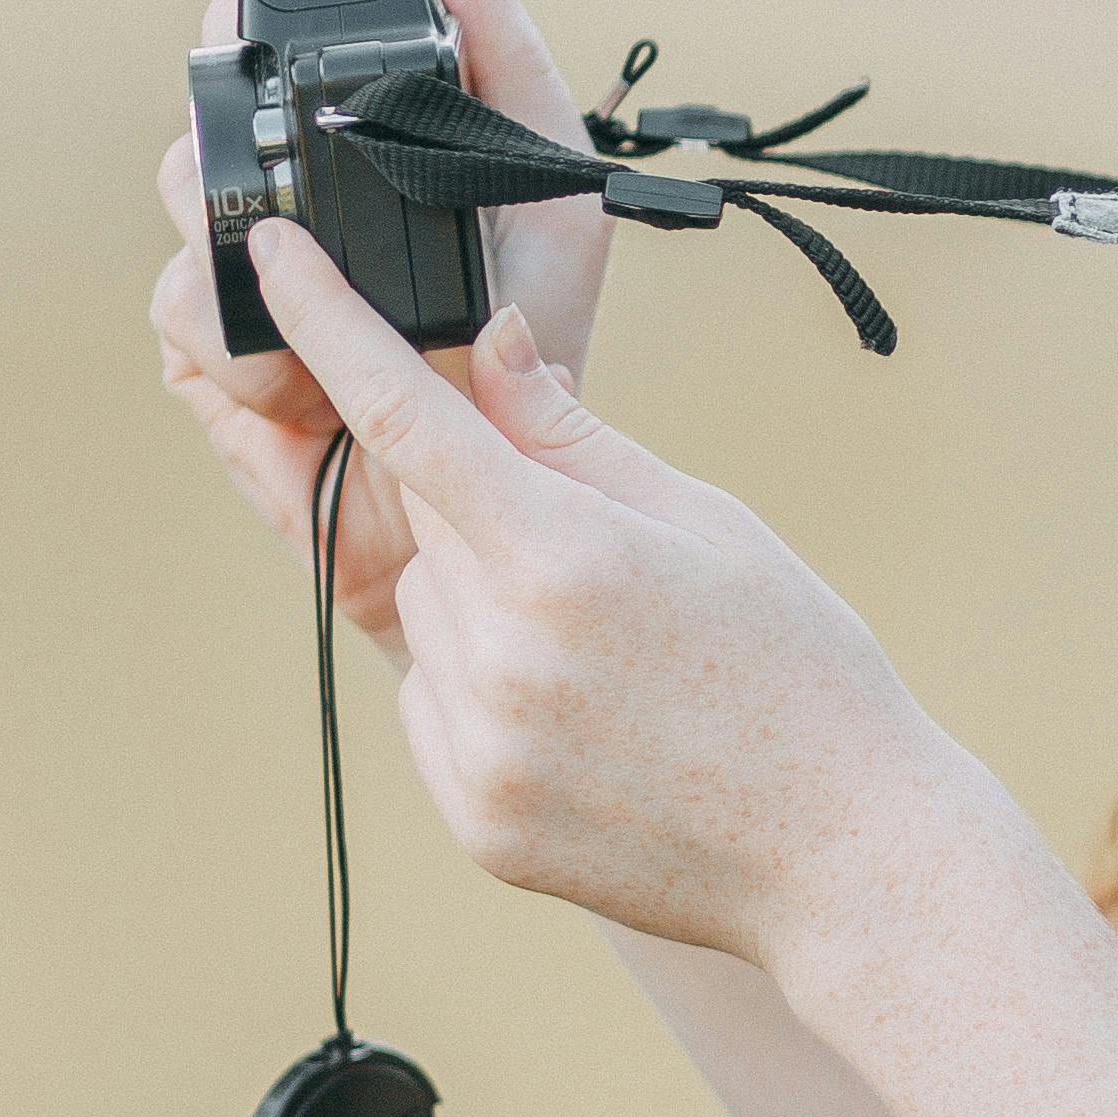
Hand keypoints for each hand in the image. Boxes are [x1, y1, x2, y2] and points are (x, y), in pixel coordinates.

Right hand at [151, 0, 612, 646]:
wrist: (478, 496)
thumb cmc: (528, 342)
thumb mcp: (549, 197)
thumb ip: (513, 62)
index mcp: (376, 109)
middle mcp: (293, 158)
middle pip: (220, 59)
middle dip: (258, 96)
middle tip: (322, 154)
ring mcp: (235, 241)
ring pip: (183, 173)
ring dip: (258, 239)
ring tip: (341, 308)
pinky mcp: (200, 331)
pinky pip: (184, 299)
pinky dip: (250, 345)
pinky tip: (309, 387)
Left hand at [247, 223, 920, 967]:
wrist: (845, 857)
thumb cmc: (798, 673)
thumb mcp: (709, 523)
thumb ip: (575, 436)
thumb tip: (485, 346)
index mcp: (568, 557)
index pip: (409, 415)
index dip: (328, 323)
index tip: (273, 258)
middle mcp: (506, 654)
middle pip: (429, 524)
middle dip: (490, 516)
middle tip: (605, 569)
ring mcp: (484, 748)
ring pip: (427, 613)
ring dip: (483, 605)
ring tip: (608, 660)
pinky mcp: (475, 819)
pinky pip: (430, 707)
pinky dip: (481, 693)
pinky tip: (585, 721)